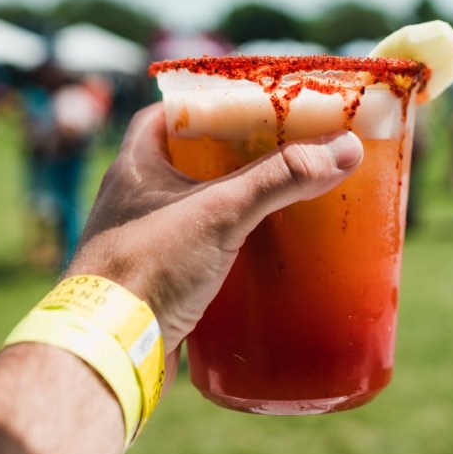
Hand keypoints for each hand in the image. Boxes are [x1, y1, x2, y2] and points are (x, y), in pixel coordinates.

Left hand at [65, 103, 363, 354]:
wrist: (109, 348)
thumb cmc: (148, 266)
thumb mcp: (219, 211)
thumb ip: (280, 178)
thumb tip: (343, 149)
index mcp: (136, 164)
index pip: (169, 114)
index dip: (207, 105)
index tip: (249, 106)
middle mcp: (135, 198)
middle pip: (190, 161)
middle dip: (233, 157)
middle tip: (278, 151)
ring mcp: (145, 241)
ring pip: (196, 209)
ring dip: (233, 204)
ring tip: (280, 197)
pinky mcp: (160, 281)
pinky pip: (199, 252)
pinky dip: (229, 248)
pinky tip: (261, 254)